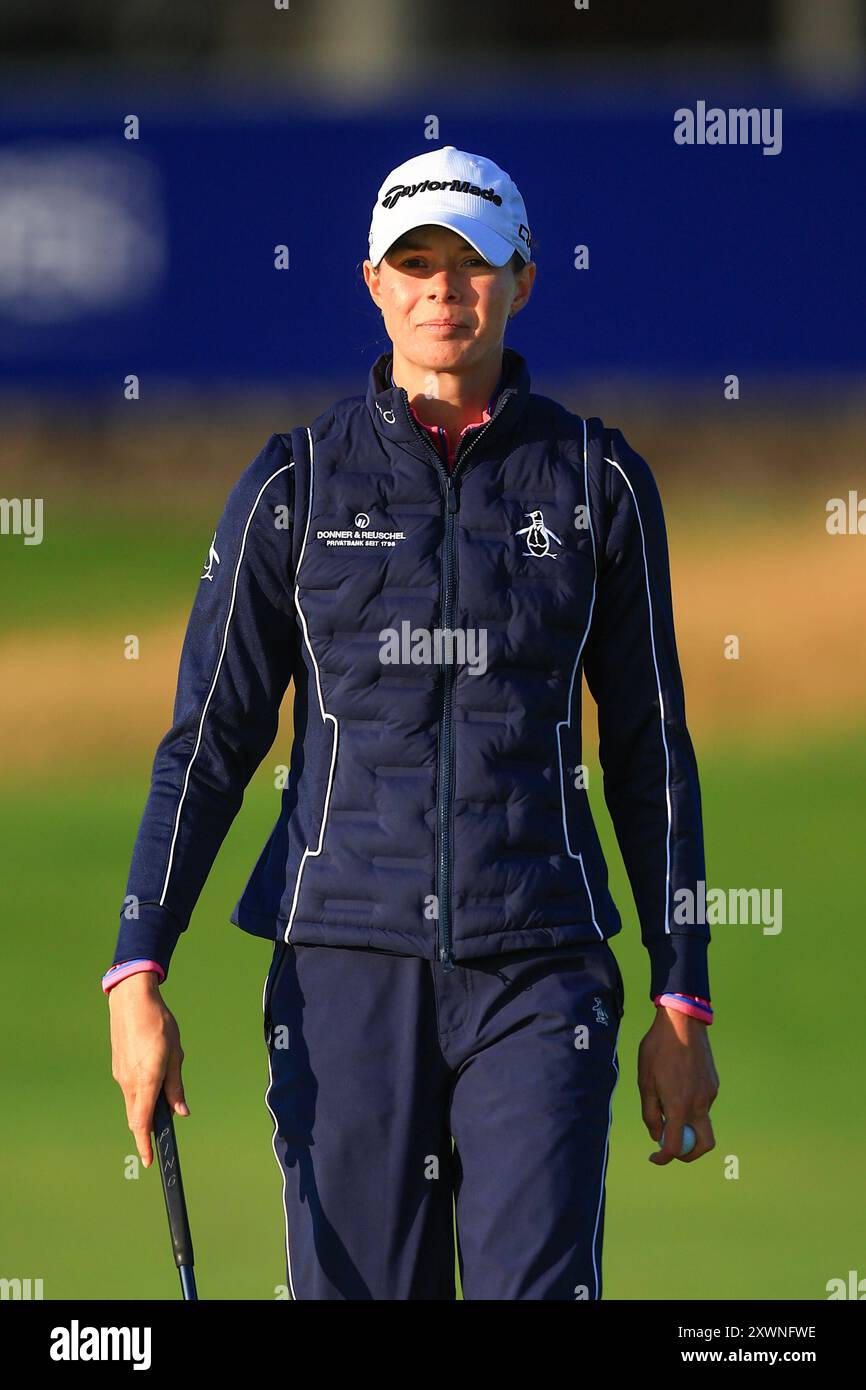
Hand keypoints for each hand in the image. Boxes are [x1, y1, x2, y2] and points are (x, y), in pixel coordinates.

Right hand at [108, 971, 188, 1168]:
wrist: (132, 1001)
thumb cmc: (159, 1024)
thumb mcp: (175, 1054)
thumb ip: (176, 1086)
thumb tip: (181, 1112)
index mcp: (147, 1080)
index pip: (143, 1123)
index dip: (145, 1144)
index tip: (149, 1161)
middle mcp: (130, 1082)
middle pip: (136, 1118)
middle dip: (146, 1131)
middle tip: (160, 1137)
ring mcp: (121, 1075)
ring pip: (133, 1103)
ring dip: (145, 1109)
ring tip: (164, 1093)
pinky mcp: (118, 1068)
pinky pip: (130, 1089)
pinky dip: (140, 1094)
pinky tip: (153, 1077)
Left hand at [638, 1006, 718, 1163]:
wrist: (682, 1022)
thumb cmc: (658, 1050)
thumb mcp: (644, 1082)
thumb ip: (650, 1113)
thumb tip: (656, 1135)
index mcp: (679, 1106)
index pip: (675, 1146)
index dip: (663, 1158)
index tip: (655, 1157)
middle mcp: (699, 1104)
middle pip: (704, 1144)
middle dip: (690, 1153)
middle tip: (672, 1147)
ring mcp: (710, 1094)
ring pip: (701, 1120)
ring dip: (686, 1121)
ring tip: (666, 1096)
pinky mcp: (714, 1084)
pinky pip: (703, 1103)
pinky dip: (691, 1104)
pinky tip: (677, 1081)